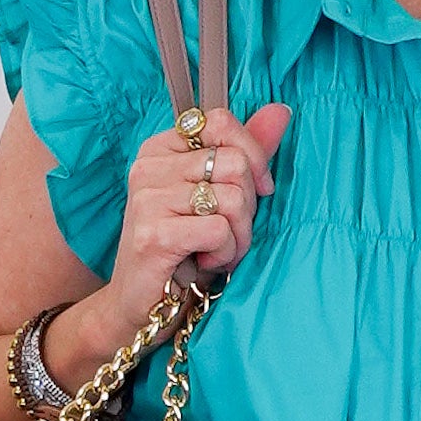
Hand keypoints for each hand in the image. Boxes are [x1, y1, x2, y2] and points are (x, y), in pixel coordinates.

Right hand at [94, 100, 291, 345]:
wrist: (140, 308)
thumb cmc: (184, 251)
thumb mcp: (218, 198)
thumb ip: (246, 152)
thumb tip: (280, 111)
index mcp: (161, 148)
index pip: (222, 122)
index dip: (252, 156)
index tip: (255, 188)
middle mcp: (148, 166)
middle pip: (235, 163)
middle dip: (247, 205)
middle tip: (227, 231)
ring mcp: (147, 199)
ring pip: (233, 198)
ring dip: (239, 235)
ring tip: (216, 250)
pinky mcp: (153, 234)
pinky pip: (220, 229)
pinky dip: (225, 252)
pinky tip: (205, 262)